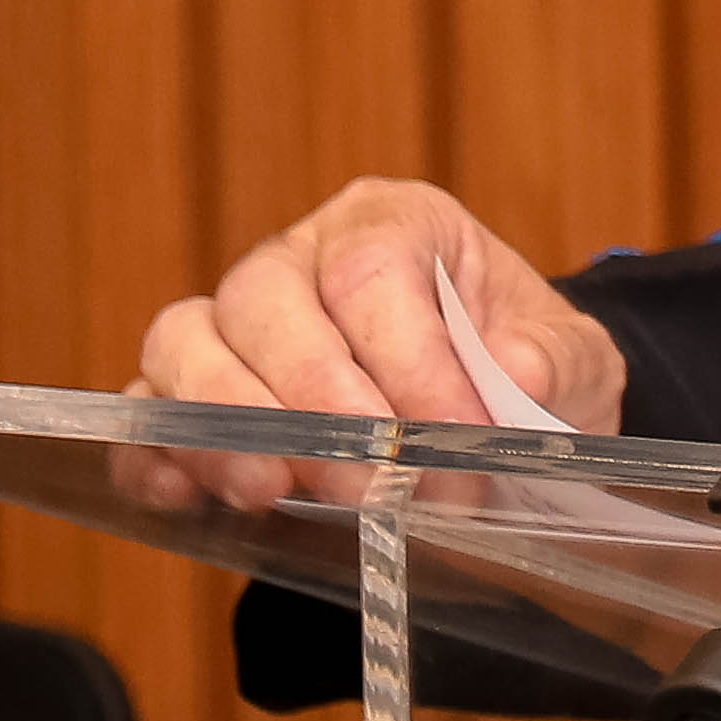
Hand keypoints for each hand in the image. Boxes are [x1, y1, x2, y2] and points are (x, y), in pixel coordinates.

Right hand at [125, 179, 621, 508]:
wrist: (492, 427)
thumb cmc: (520, 375)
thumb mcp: (572, 363)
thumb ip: (554, 362)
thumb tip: (515, 372)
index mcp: (393, 224)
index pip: (369, 272)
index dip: (405, 359)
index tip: (452, 437)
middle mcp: (299, 258)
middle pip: (263, 300)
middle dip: (315, 402)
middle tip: (371, 484)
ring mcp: (233, 325)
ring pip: (184, 343)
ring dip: (225, 424)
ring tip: (275, 489)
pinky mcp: (191, 397)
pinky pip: (148, 413)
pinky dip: (157, 454)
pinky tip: (188, 496)